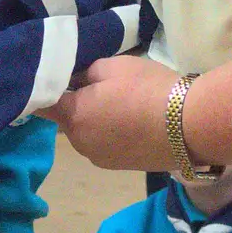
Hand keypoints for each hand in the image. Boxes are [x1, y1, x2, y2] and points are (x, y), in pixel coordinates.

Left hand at [41, 55, 178, 172]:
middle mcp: (79, 143)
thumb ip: (84, 73)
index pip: (42, 103)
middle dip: (77, 103)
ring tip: (122, 103)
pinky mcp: (120, 166)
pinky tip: (133, 121)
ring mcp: (100, 158)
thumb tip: (75, 81)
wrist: (189, 125)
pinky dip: (111, 133)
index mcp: (73, 116)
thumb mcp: (111, 66)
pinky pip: (105, 144)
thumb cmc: (146, 89)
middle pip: (67, 119)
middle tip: (100, 85)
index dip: (43, 89)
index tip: (48, 78)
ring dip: (95, 120)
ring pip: (87, 133)